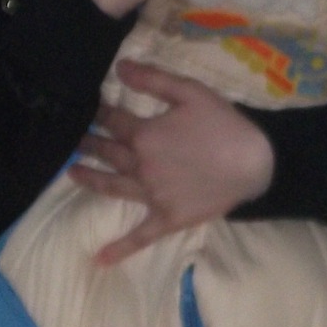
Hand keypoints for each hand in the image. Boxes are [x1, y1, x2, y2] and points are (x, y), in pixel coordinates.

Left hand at [72, 59, 275, 265]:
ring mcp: (152, 195)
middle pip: (108, 153)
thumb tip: (118, 67)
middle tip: (74, 138)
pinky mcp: (167, 218)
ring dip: (90, 179)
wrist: (255, 164)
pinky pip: (140, 235)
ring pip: (113, 187)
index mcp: (145, 135)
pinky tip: (100, 259)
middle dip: (89, 143)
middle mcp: (141, 166)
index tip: (89, 108)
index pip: (113, 121)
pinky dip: (120, 248)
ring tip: (72, 172)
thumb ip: (153, 79)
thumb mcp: (191, 91)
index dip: (100, 113)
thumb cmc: (225, 124)